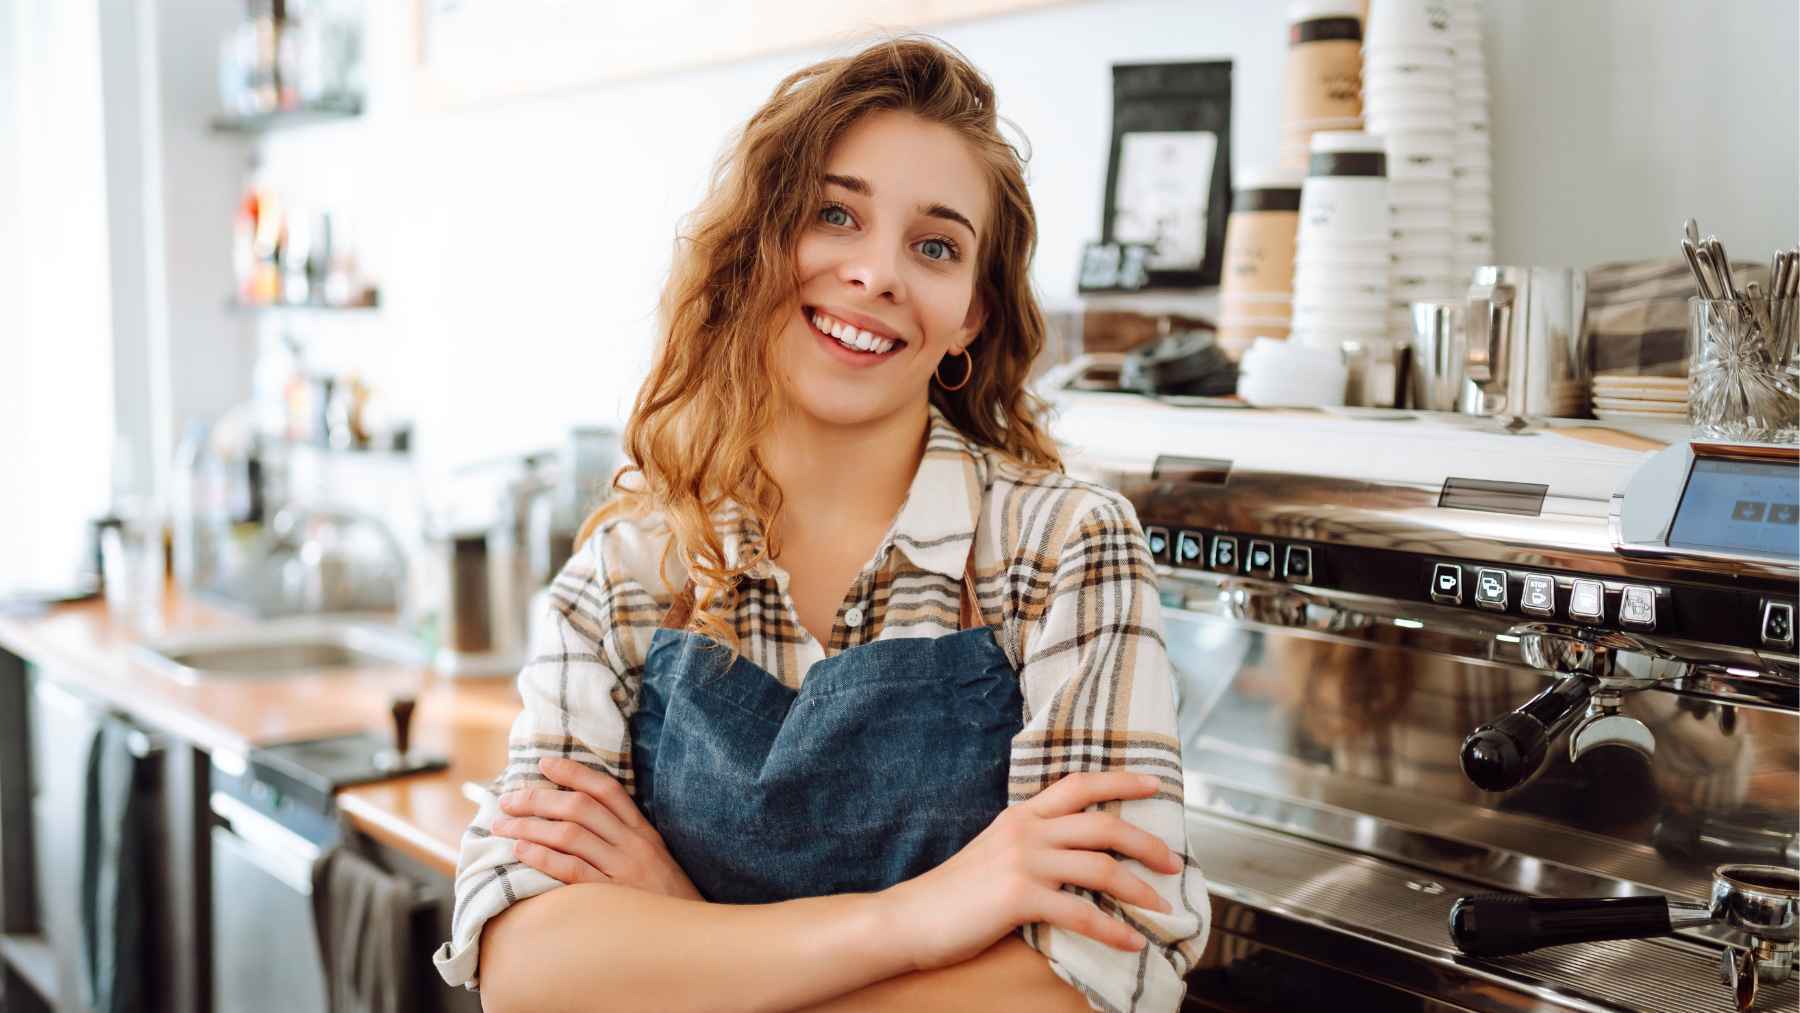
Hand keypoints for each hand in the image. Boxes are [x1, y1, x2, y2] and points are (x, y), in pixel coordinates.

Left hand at [492, 757, 703, 901]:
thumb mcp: (654, 861)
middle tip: (506, 800)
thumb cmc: (666, 902)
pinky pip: (571, 870)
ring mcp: (624, 870)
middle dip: (538, 799)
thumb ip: (624, 840)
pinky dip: (543, 856)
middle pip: (580, 807)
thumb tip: (579, 822)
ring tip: (502, 826)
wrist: (691, 937)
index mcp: (644, 832)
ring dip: (529, 826)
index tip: (544, 764)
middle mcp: (634, 845)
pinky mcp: (613, 898)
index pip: (607, 790)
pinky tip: (520, 850)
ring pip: (570, 835)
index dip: (574, 772)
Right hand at [879, 771, 1184, 971]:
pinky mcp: (1018, 898)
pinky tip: (1132, 942)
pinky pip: (1080, 913)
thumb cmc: (955, 892)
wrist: (910, 916)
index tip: (1153, 786)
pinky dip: (1112, 930)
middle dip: (1145, 843)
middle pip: (1102, 825)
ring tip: (1163, 907)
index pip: (1078, 785)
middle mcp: (1027, 831)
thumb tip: (1074, 853)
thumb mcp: (996, 850)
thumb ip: (1032, 843)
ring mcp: (1023, 862)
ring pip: (1099, 867)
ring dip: (1139, 890)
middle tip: (1172, 862)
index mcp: (1022, 816)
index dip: (1119, 782)